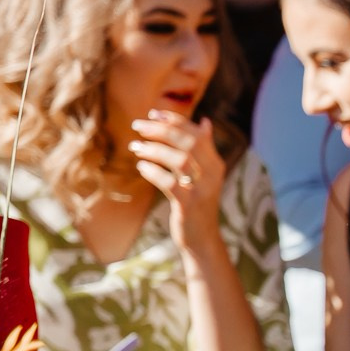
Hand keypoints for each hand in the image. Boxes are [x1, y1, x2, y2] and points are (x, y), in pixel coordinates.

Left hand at [129, 111, 227, 253]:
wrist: (202, 237)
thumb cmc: (198, 202)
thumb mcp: (205, 174)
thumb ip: (204, 149)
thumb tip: (205, 121)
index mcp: (215, 163)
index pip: (197, 133)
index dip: (175, 120)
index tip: (153, 113)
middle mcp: (212, 174)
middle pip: (188, 143)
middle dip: (160, 130)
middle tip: (137, 125)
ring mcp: (201, 190)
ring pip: (179, 160)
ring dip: (154, 149)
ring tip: (135, 147)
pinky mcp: (188, 205)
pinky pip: (168, 183)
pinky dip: (152, 172)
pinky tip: (141, 167)